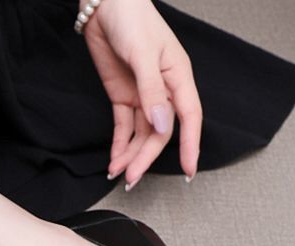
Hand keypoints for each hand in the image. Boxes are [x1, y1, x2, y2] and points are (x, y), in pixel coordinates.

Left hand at [82, 0, 201, 187]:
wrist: (104, 4)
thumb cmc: (131, 19)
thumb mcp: (143, 54)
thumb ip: (152, 91)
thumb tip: (162, 124)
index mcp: (177, 77)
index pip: (188, 118)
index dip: (189, 146)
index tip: (189, 171)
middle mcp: (162, 90)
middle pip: (159, 133)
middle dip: (146, 157)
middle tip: (133, 178)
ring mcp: (142, 95)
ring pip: (141, 134)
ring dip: (130, 155)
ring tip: (118, 174)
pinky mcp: (122, 96)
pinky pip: (124, 127)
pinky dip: (119, 144)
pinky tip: (114, 160)